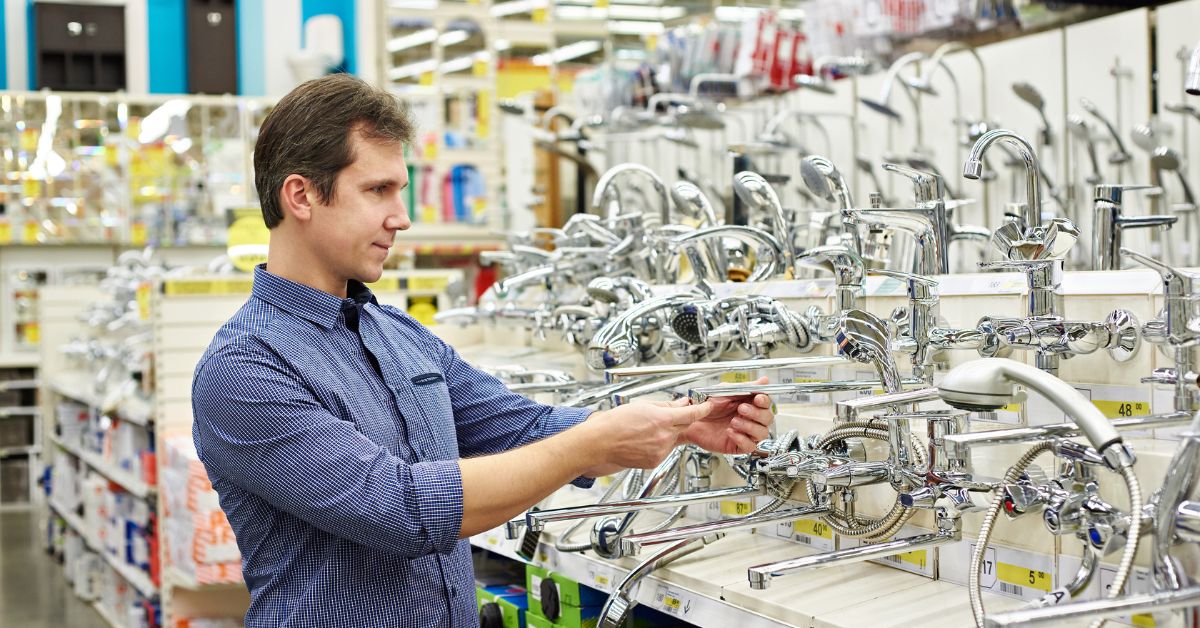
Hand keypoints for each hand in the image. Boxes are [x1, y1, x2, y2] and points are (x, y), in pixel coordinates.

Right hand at [584, 398, 711, 468]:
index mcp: (662, 419)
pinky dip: (660, 444)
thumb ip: (666, 405)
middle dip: (680, 420)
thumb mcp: (642, 405)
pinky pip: (665, 450)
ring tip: (646, 430)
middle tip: (665, 416)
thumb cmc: (616, 423)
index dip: (703, 409)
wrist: (601, 443)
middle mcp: (664, 436)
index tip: (708, 405)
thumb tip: (682, 403)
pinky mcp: (656, 461)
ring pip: (674, 438)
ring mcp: (661, 451)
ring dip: (667, 433)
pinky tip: (644, 440)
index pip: (691, 414)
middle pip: (684, 426)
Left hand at [677, 376, 773, 453]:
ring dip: (750, 426)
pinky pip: (750, 446)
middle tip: (741, 409)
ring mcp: (745, 432)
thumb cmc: (705, 405)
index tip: (757, 398)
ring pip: (762, 433)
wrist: (689, 419)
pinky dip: (742, 439)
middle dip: (756, 413)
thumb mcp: (725, 391)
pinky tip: (730, 432)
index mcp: (749, 404)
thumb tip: (764, 380)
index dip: (765, 401)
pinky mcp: (737, 445)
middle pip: (767, 418)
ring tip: (733, 422)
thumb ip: (746, 387)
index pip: (766, 403)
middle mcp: (749, 418)